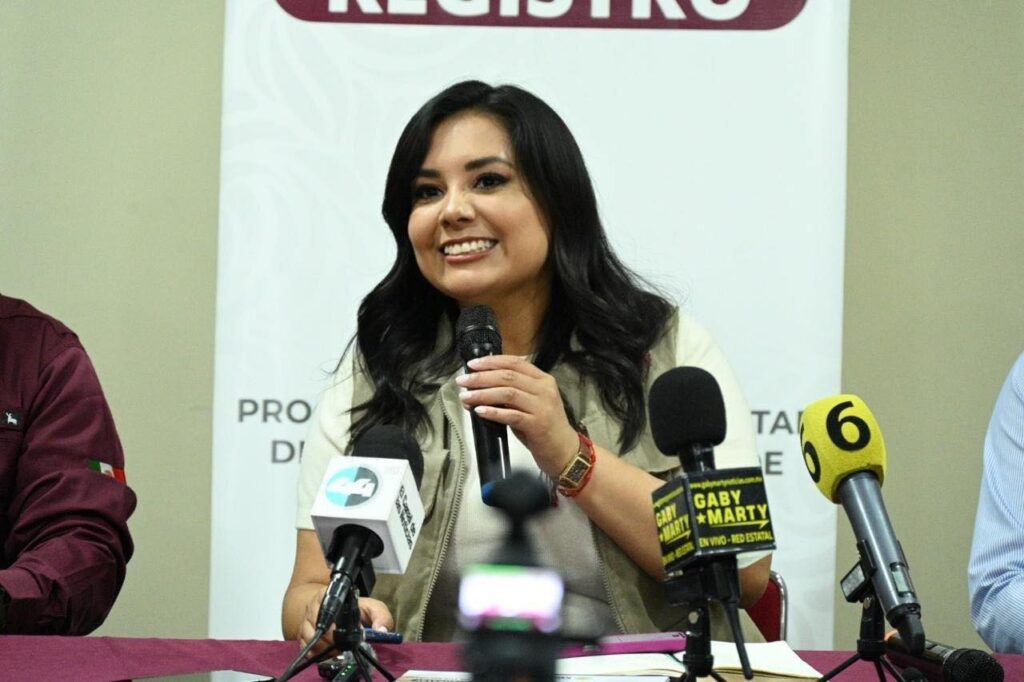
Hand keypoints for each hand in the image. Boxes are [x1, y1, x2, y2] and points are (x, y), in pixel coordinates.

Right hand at [298, 591, 394, 656]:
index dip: (338, 623)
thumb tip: (381, 631)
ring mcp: (306, 621)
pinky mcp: (302, 634)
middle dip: (333, 639)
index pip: (329, 607)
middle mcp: (314, 606)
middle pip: (319, 626)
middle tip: (345, 644)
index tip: (346, 631)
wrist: (338, 612)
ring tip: (338, 649)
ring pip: (311, 638)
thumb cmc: (356, 609)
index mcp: (331, 595)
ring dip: (325, 647)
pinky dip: (317, 653)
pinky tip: (328, 652)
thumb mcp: (373, 608)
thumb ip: (381, 616)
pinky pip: (306, 647)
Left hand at [456, 354, 579, 476]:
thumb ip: (511, 393)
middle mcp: (544, 389)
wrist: (564, 450)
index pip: (515, 362)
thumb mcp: (530, 403)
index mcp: (543, 379)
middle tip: (463, 382)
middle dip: (481, 377)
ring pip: (508, 393)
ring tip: (466, 398)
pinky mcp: (538, 424)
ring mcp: (542, 406)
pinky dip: (494, 412)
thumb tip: (478, 388)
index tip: (472, 365)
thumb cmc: (544, 426)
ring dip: (483, 394)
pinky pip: (512, 415)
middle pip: (508, 376)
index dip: (491, 361)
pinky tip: (480, 412)